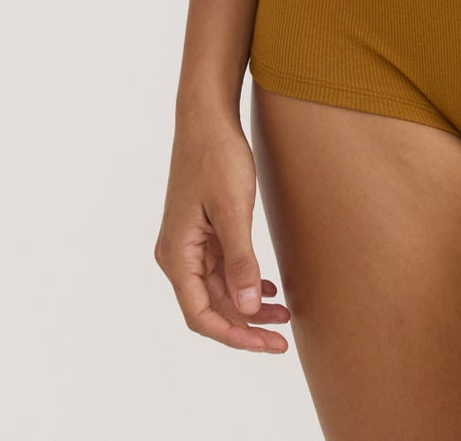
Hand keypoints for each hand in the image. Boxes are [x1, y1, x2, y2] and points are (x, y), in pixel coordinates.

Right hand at [155, 104, 290, 351]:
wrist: (207, 116)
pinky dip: (244, 282)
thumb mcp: (233, 209)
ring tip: (283, 314)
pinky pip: (221, 269)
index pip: (200, 315)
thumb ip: (240, 260)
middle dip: (246, 324)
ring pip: (218, 289)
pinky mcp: (202, 230)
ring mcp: (189, 243)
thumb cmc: (216, 156)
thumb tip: (245, 309)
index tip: (268, 344)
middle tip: (283, 338)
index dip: (234, 335)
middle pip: (210, 307)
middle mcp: (177, 254)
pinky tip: (267, 288)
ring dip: (247, 305)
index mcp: (176, 255)